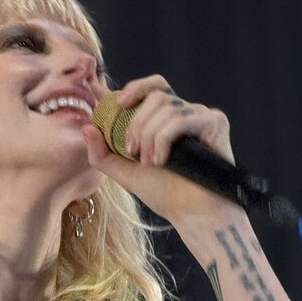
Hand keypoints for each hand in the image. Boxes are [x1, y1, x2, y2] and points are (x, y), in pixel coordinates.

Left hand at [80, 75, 240, 227]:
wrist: (191, 213)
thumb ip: (102, 152)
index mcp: (168, 118)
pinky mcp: (215, 122)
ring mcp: (202, 116)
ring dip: (149, 136)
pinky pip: (180, 118)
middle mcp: (187, 112)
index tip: (118, 104)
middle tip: (132, 151)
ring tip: (150, 163)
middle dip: (137, 123)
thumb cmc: (164, 193)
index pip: (153, 87)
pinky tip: (162, 160)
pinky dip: (163, 139)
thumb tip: (86, 127)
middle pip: (156, 95)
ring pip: (166, 107)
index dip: (135, 88)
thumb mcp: (124, 171)